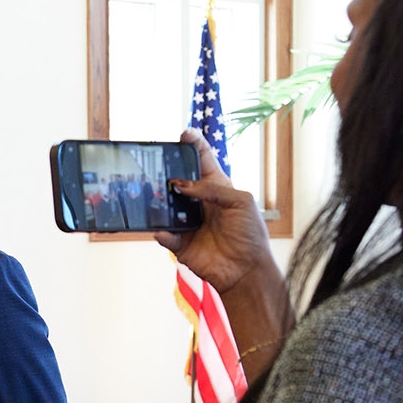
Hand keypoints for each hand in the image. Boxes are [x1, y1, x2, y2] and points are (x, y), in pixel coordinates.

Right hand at [155, 128, 276, 292]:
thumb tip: (182, 185)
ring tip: (151, 195)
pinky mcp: (179, 243)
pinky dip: (162, 233)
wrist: (246, 269)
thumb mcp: (240, 202)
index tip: (184, 133)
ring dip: (157, 201)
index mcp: (216, 188)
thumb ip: (213, 189)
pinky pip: (164, 234)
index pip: (203, 161)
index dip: (194, 145)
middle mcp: (198, 202)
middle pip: (177, 181)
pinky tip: (164, 231)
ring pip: (164, 206)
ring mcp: (186, 222)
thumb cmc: (250, 234)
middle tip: (156, 163)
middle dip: (166, 171)